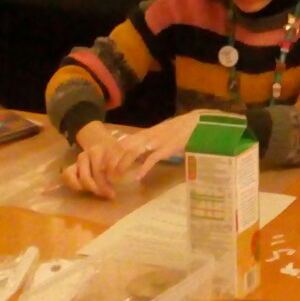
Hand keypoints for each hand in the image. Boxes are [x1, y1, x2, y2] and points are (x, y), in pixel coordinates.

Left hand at [61, 111, 217, 198]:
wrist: (197, 123)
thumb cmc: (179, 132)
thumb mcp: (160, 137)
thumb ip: (148, 145)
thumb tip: (136, 157)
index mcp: (144, 134)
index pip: (121, 143)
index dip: (109, 155)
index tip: (102, 167)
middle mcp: (147, 136)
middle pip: (122, 147)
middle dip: (111, 161)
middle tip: (106, 176)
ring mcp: (157, 141)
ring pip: (133, 151)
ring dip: (123, 165)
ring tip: (117, 177)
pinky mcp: (167, 147)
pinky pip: (153, 158)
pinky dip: (144, 167)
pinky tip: (139, 177)